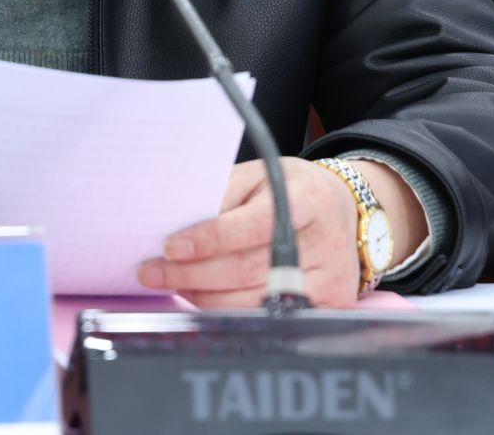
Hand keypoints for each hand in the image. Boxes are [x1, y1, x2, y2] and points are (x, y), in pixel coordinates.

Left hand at [137, 159, 368, 308]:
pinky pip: (268, 315)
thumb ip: (222, 196)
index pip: (252, 225)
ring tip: (174, 283)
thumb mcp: (258, 176)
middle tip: (153, 271)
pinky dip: (230, 310)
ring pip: (254, 300)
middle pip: (249, 269)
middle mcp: (324, 241)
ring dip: (204, 295)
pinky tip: (205, 296)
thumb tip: (176, 225)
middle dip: (193, 274)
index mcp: (307, 199)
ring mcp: (331, 277)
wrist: (341, 208)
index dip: (209, 239)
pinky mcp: (330, 304)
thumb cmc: (291, 190)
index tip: (170, 247)